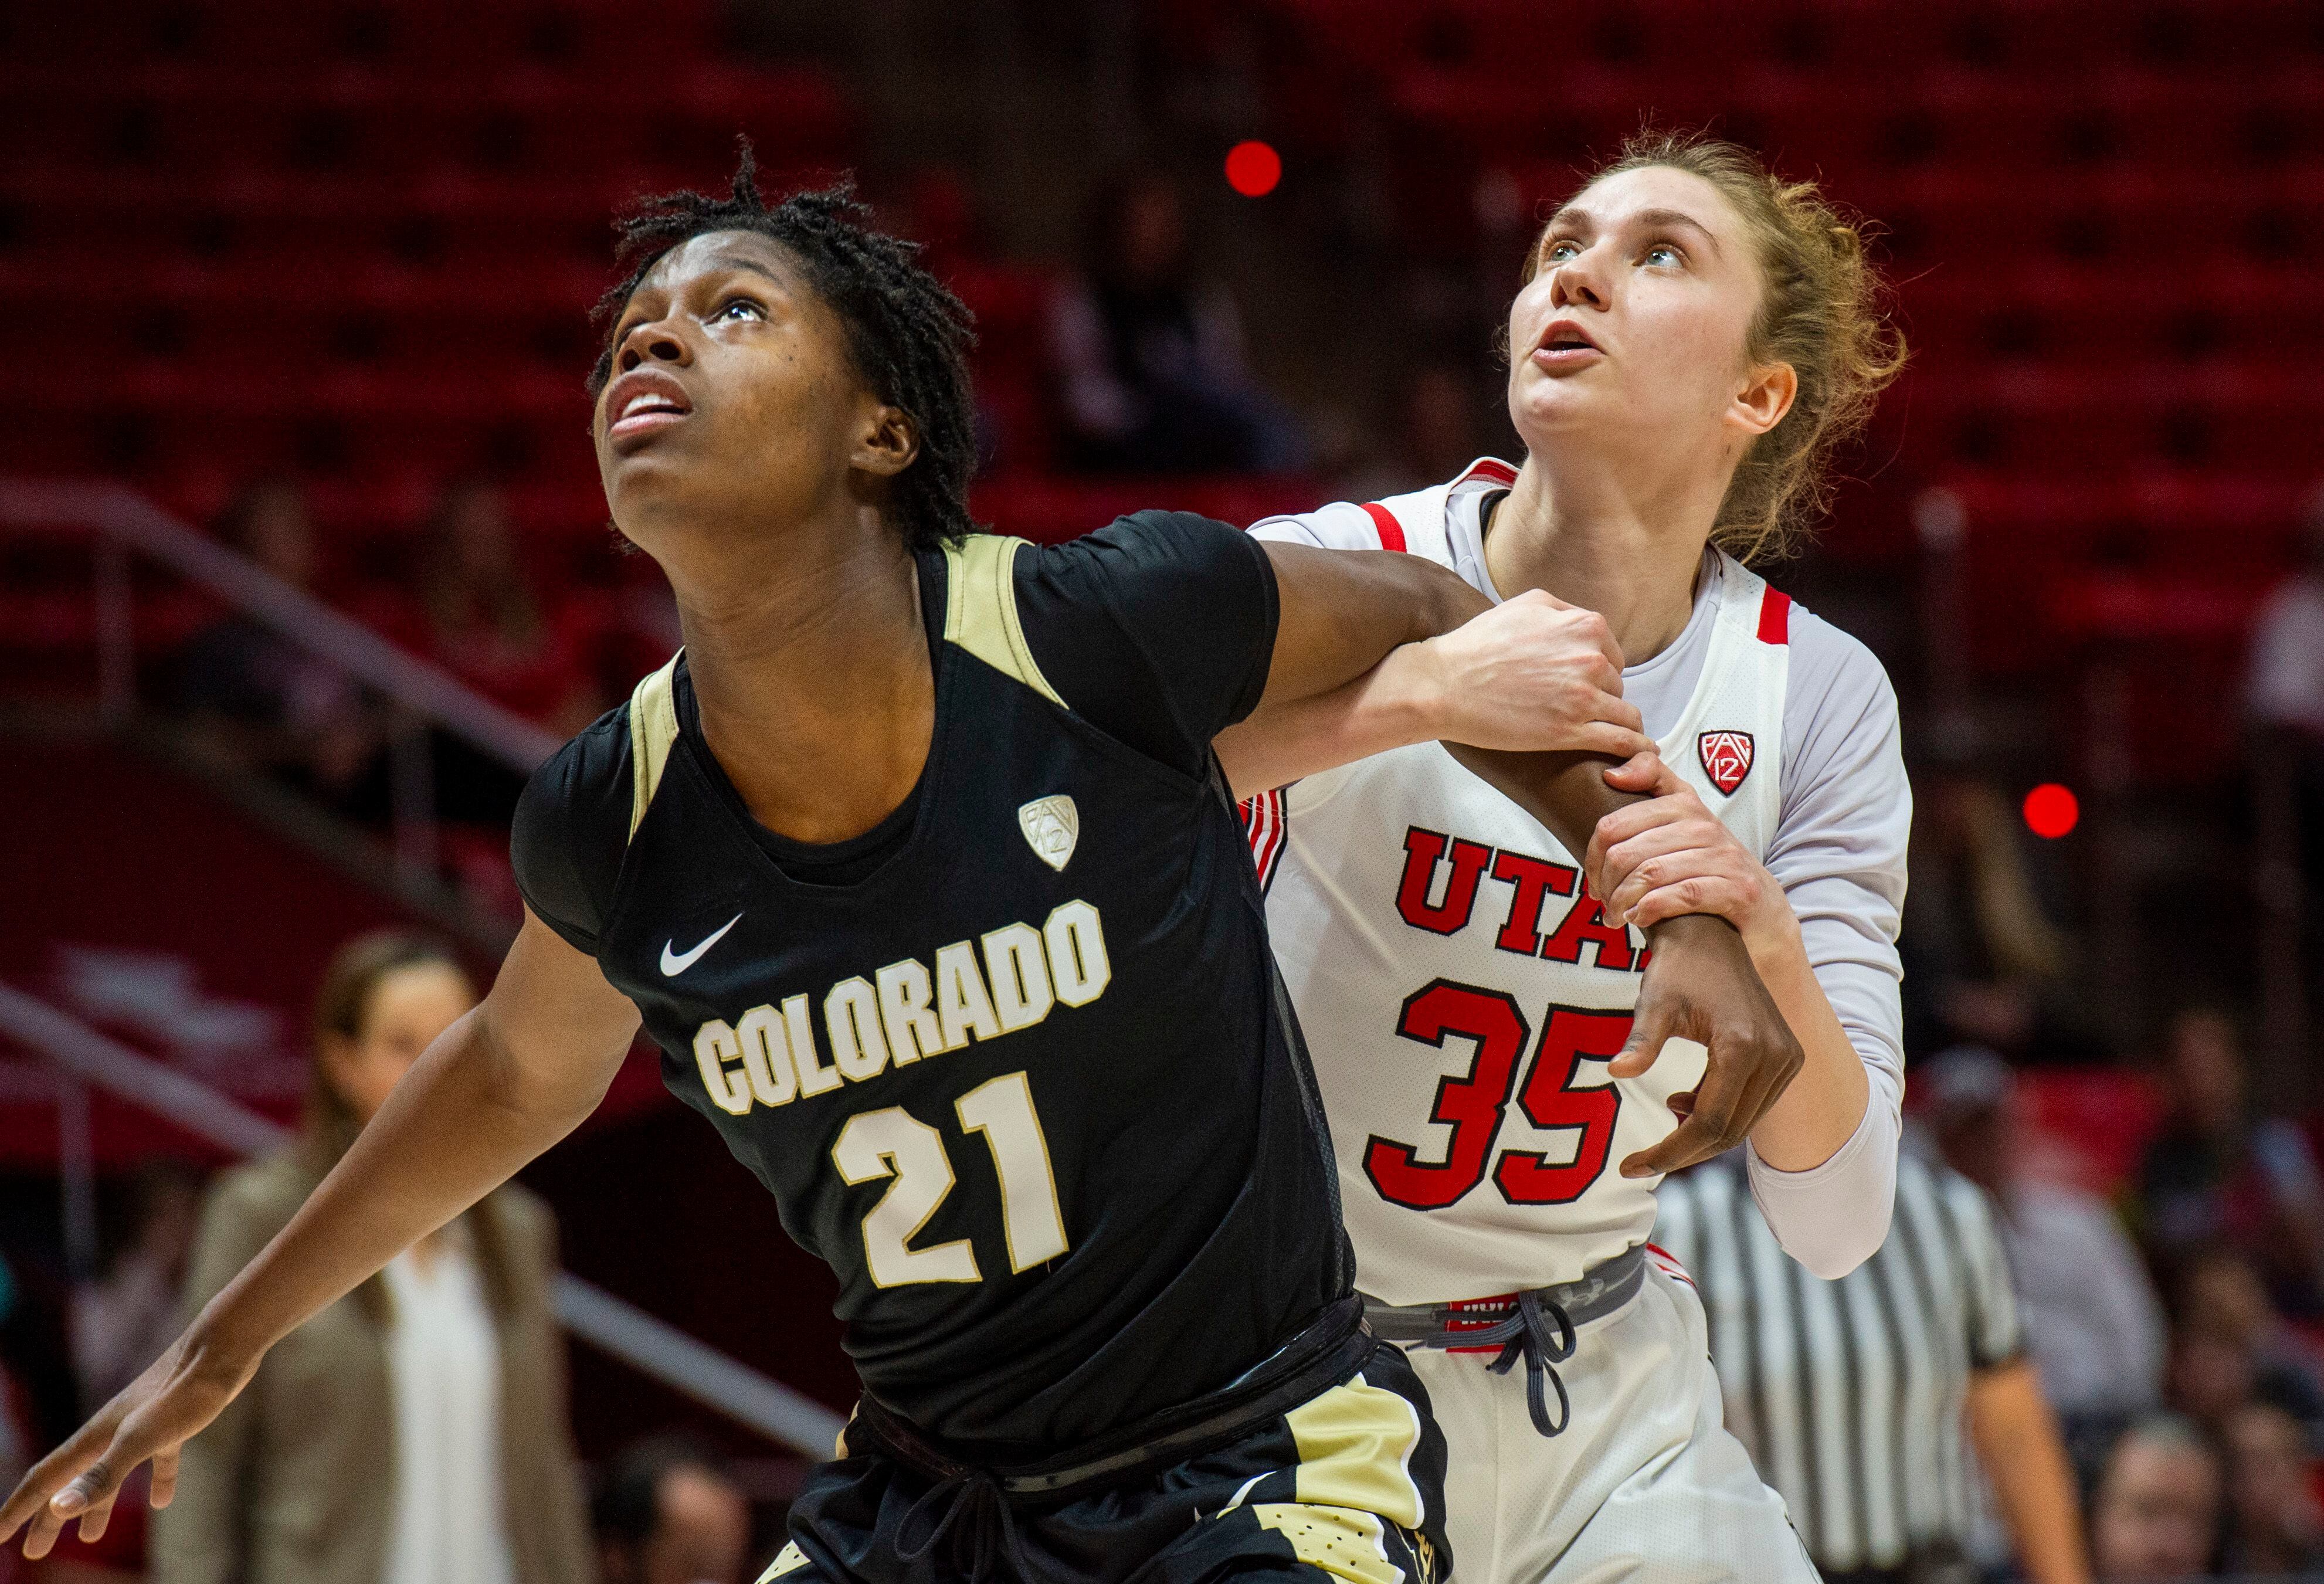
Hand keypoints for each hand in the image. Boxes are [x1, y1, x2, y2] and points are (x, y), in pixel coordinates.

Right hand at [0, 1329, 254, 1559]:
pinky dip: (157, 1482)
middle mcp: (113, 1432)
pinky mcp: (178, 1423)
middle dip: (50, 1519)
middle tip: (34, 1553)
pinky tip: (162, 1501)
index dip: (19, 1510)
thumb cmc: (185, 1392)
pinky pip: (159, 1460)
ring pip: (111, 1475)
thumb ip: (103, 1474)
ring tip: (90, 1539)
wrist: (224, 1348)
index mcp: (96, 1438)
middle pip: (72, 1483)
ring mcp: (145, 1427)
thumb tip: (61, 1508)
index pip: (46, 1480)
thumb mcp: (143, 1439)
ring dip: (97, 1507)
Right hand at [1412, 591, 1650, 760]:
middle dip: (1601, 696)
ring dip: (1618, 724)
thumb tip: (1585, 625)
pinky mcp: (1570, 732)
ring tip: (1608, 734)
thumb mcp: (1525, 605)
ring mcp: (1582, 697)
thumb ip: (1565, 611)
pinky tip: (1637, 753)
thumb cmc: (1477, 645)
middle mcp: (1590, 658)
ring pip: (1625, 714)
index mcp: (1583, 626)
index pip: (1613, 654)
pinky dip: (1633, 748)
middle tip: (1572, 707)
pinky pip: (1621, 741)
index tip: (1580, 684)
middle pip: (1617, 684)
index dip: (1598, 671)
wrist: (1444, 684)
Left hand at [1585, 753, 1791, 950]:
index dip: (1593, 856)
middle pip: (1627, 852)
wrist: (1766, 909)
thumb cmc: (1710, 866)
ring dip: (1622, 902)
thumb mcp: (1683, 822)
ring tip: (1615, 917)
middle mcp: (1704, 826)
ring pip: (1650, 874)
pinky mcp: (1737, 889)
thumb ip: (1651, 786)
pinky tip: (1640, 919)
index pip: (1614, 824)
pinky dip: (1650, 910)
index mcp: (1684, 805)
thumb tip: (1610, 774)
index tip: (1593, 879)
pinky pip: (1681, 894)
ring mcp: (1723, 857)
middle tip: (1602, 904)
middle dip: (1606, 884)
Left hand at [1609, 912, 1804, 1177]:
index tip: (1630, 1167)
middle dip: (1682, 1151)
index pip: (1707, 1123)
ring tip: (1666, 1115)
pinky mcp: (1788, 1057)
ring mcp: (1787, 1058)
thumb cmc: (1677, 967)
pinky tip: (1685, 1101)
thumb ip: (1641, 1042)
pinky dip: (1718, 1112)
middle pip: (1729, 1131)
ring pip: (1742, 1122)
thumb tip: (1614, 1070)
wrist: (1711, 935)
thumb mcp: (1653, 1003)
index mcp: (1743, 1047)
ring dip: (1701, 1133)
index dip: (1668, 1152)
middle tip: (1639, 1162)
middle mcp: (1775, 1057)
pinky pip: (1751, 1103)